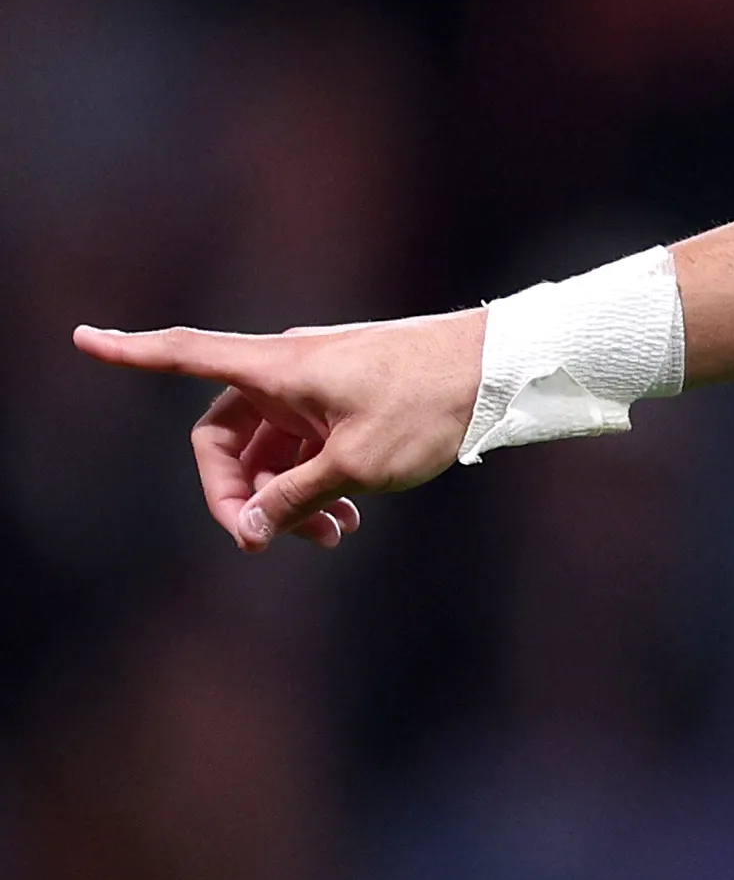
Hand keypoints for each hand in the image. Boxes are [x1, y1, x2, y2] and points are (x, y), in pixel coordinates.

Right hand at [68, 310, 489, 551]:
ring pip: (274, 450)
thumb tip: (246, 531)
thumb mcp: (354, 465)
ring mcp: (320, 385)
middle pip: (227, 436)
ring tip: (329, 540)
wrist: (504, 370)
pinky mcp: (350, 399)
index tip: (82, 337)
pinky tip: (346, 523)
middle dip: (239, 493)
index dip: (130, 351)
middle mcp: (289, 370)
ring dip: (285, 498)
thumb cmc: (430, 404)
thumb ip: (292, 499)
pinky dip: (315, 483)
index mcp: (276, 367)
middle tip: (263, 542)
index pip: (184, 355)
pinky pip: (308, 445)